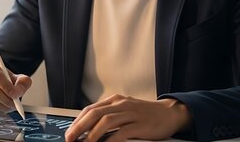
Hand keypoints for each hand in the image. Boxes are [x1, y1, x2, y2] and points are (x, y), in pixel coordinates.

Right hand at [0, 62, 31, 114]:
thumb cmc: (8, 82)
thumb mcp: (19, 78)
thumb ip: (23, 83)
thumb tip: (18, 92)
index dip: (6, 86)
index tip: (16, 95)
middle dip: (7, 100)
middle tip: (16, 104)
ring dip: (4, 107)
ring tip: (10, 106)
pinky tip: (3, 108)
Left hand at [64, 95, 191, 141]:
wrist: (170, 113)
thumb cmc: (145, 114)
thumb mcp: (125, 110)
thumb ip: (109, 116)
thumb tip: (89, 130)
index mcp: (115, 100)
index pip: (90, 109)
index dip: (77, 121)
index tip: (69, 132)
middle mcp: (121, 104)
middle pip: (94, 113)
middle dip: (79, 127)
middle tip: (71, 138)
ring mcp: (130, 113)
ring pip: (105, 121)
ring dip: (92, 134)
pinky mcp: (139, 125)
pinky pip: (121, 132)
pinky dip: (110, 140)